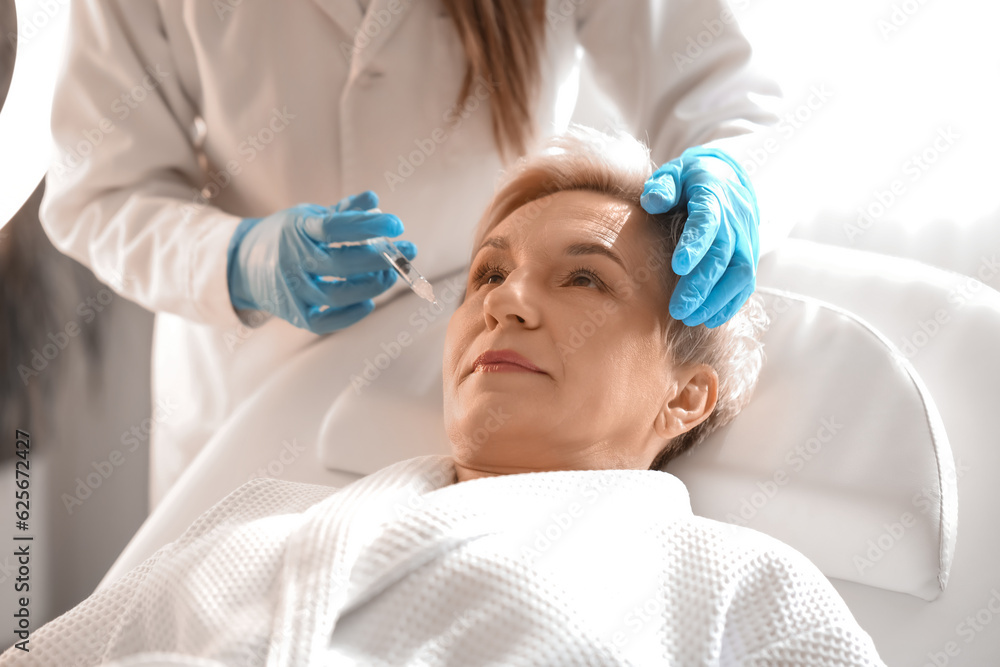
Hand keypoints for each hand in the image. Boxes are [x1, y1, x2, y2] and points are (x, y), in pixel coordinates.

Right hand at [226, 191, 416, 333]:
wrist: (243, 264)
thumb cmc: (288, 236)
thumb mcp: (310, 216)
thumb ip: (344, 211)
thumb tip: (374, 199)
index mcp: (297, 229)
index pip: (335, 228)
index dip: (368, 226)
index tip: (397, 225)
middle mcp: (292, 260)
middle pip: (342, 264)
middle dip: (380, 259)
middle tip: (407, 252)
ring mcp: (291, 290)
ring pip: (337, 294)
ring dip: (371, 286)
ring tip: (389, 275)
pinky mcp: (294, 314)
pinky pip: (325, 321)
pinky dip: (350, 315)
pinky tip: (368, 302)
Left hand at [641, 146, 758, 327]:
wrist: (728, 179)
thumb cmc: (691, 180)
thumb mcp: (674, 172)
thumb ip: (663, 186)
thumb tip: (653, 201)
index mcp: (714, 196)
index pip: (708, 221)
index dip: (696, 243)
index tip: (678, 266)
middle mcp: (735, 220)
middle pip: (725, 255)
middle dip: (702, 285)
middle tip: (678, 309)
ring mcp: (747, 240)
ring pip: (741, 274)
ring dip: (717, 300)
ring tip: (690, 318)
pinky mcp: (750, 256)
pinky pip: (747, 284)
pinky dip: (730, 304)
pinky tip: (709, 319)